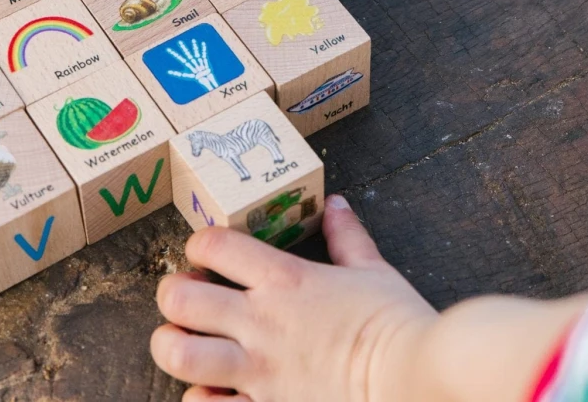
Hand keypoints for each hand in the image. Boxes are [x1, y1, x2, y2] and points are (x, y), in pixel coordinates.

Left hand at [151, 195, 436, 401]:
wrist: (415, 378)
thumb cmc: (398, 323)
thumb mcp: (373, 270)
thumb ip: (347, 237)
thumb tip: (337, 205)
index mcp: (284, 279)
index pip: (213, 243)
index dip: (199, 244)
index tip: (208, 255)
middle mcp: (260, 322)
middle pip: (178, 299)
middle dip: (173, 297)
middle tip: (188, 302)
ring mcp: (258, 371)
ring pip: (177, 355)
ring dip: (173, 348)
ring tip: (186, 346)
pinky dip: (202, 400)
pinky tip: (215, 394)